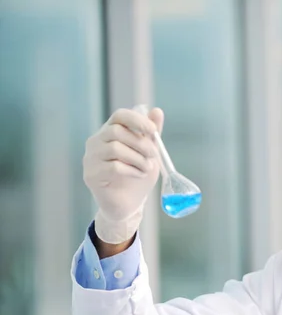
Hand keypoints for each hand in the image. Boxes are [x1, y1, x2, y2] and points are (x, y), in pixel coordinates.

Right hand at [83, 106, 163, 243]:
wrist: (128, 203)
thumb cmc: (137, 175)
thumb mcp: (148, 153)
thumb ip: (151, 134)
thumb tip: (157, 111)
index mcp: (110, 132)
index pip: (119, 116)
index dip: (137, 120)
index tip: (153, 131)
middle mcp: (96, 142)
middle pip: (117, 131)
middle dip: (141, 143)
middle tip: (154, 155)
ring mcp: (90, 158)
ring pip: (115, 148)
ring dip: (138, 158)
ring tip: (147, 168)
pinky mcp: (91, 175)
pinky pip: (113, 167)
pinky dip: (132, 170)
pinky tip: (139, 175)